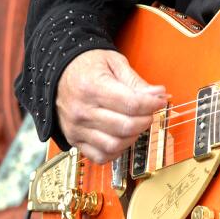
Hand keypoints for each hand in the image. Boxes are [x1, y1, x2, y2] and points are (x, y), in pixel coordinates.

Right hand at [56, 49, 167, 163]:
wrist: (59, 73)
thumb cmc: (88, 65)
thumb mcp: (114, 62)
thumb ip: (136, 81)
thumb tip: (158, 94)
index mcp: (92, 87)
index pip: (131, 104)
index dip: (152, 104)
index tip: (160, 100)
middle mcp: (82, 111)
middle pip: (125, 126)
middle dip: (146, 119)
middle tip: (150, 111)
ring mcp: (76, 128)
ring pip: (114, 144)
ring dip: (134, 136)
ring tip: (137, 123)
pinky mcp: (74, 140)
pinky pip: (100, 156)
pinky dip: (117, 150)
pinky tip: (123, 137)